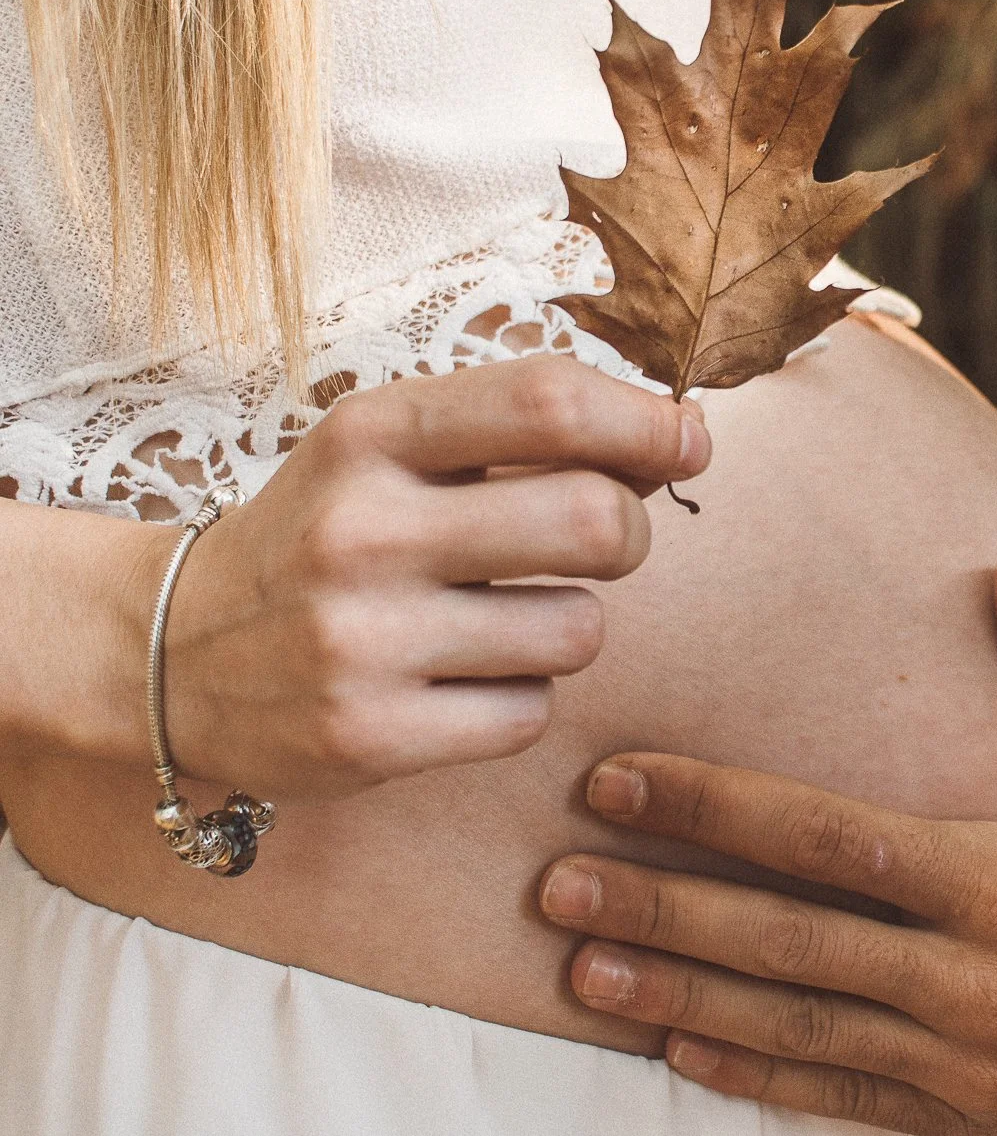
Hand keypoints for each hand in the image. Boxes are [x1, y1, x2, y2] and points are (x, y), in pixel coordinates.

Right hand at [164, 356, 709, 798]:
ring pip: (578, 630)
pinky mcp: (369, 736)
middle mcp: (362, 529)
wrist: (169, 651)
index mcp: (372, 434)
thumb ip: (522, 430)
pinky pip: (530, 715)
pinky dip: (520, 699)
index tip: (686, 443)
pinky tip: (460, 681)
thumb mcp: (390, 449)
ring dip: (570, 625)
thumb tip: (684, 436)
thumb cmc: (327, 534)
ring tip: (506, 620)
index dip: (646, 422)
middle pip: (593, 519)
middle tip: (599, 543)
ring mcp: (362, 639)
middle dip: (630, 534)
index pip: (548, 401)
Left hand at [540, 544, 996, 1134]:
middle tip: (553, 886)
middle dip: (662, 908)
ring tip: (583, 971)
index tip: (622, 779)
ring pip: (795, 1028)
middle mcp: (972, 980)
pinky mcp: (974, 1116)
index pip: (830, 839)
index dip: (716, 807)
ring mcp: (968, 1062)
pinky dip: (755, 1076)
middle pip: (784, 943)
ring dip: (682, 996)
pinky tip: (683, 1054)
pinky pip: (843, 1099)